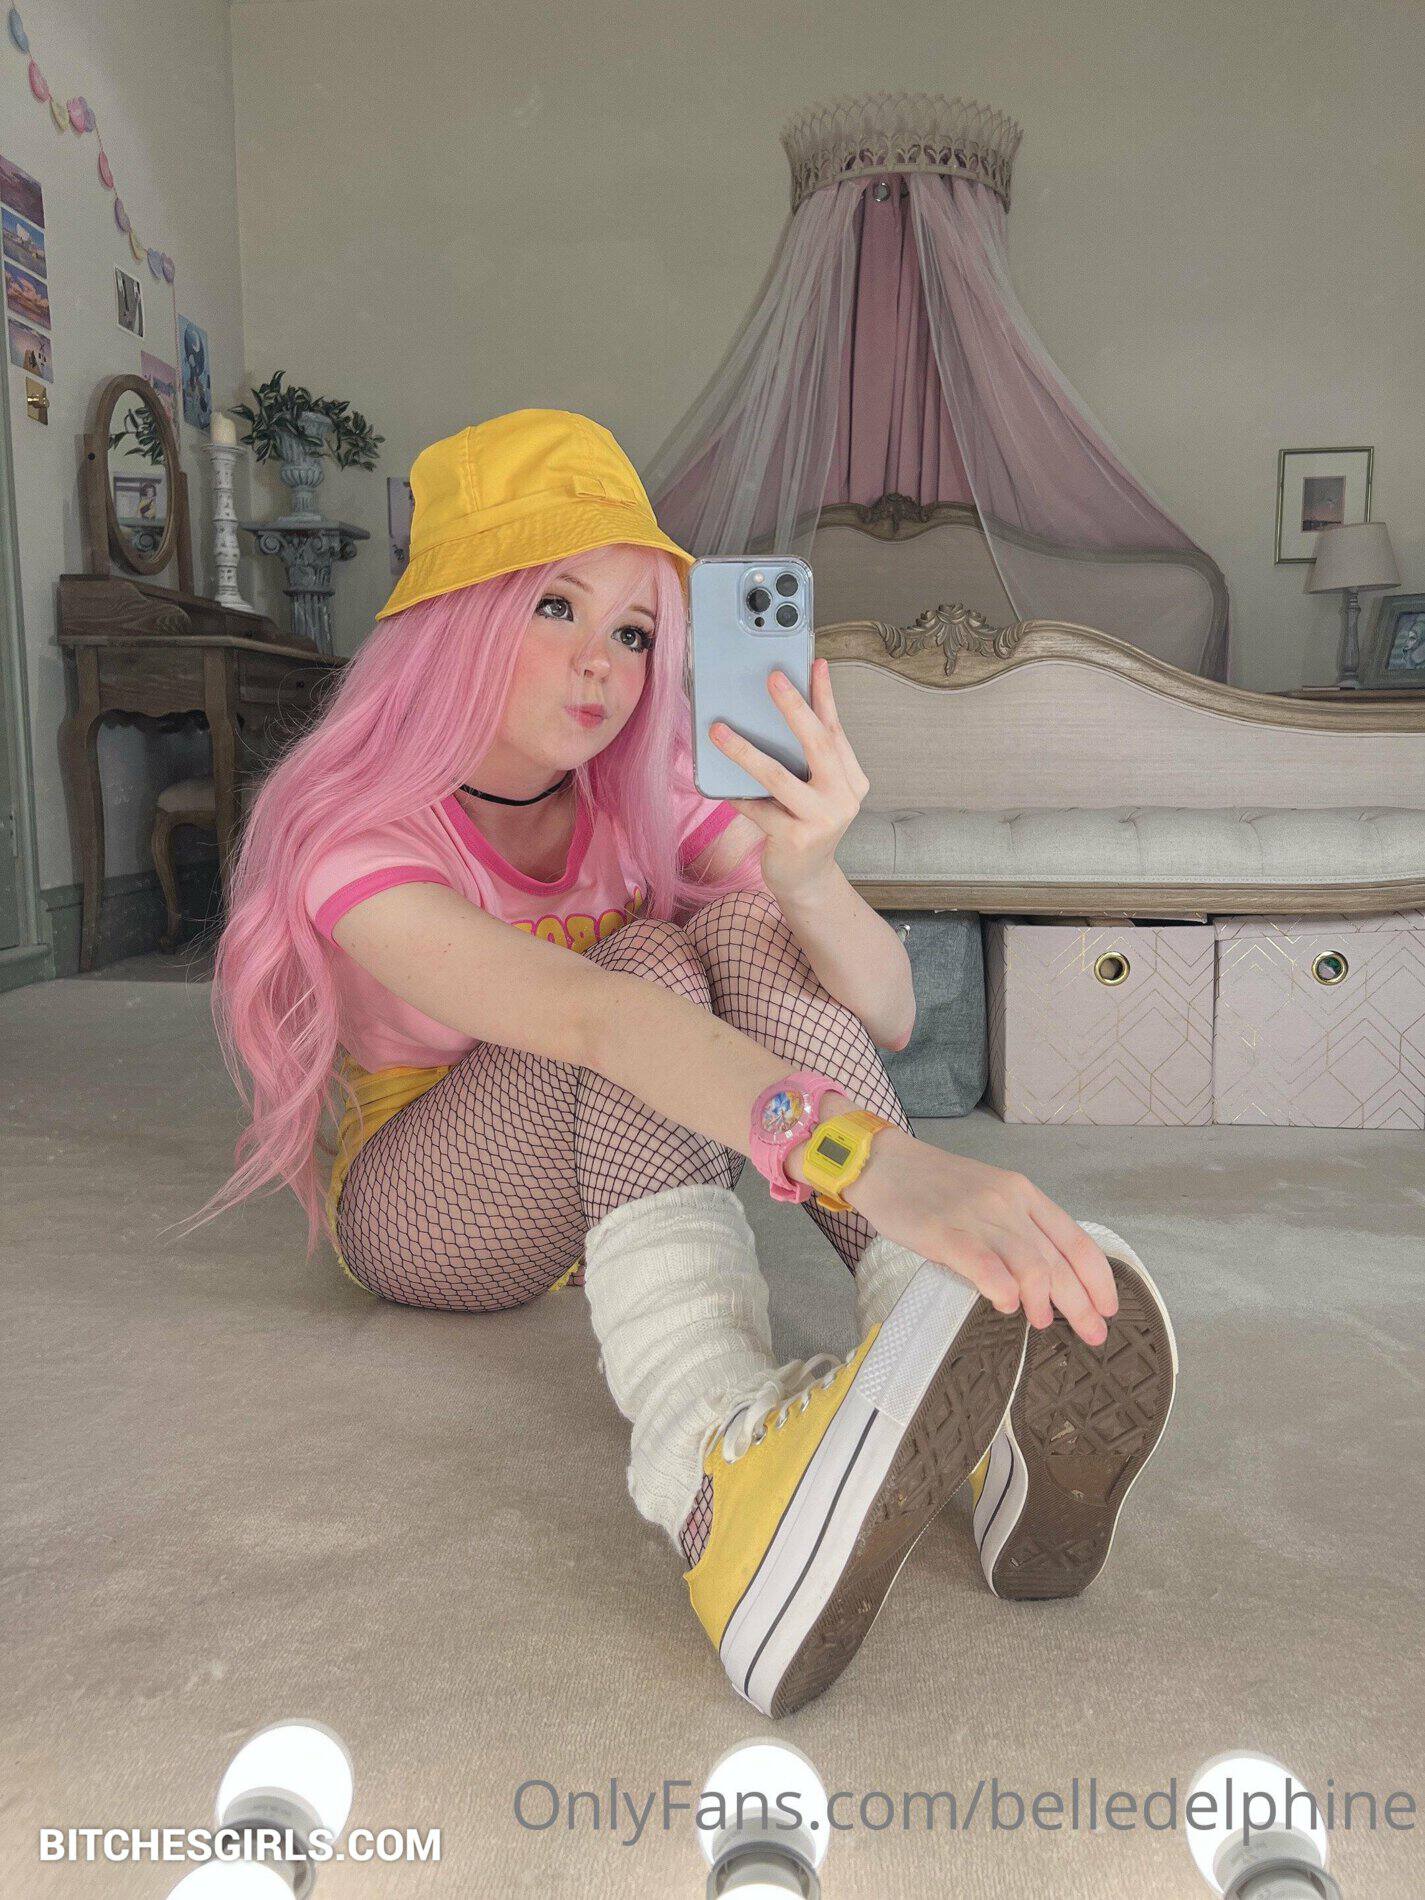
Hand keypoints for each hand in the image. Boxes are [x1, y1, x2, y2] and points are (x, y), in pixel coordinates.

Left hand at [709, 657, 869, 897]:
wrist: (807, 881)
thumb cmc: (804, 828)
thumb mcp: (813, 792)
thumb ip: (804, 761)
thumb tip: (769, 717)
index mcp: (852, 780)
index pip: (836, 730)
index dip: (825, 696)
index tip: (816, 663)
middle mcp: (844, 797)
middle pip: (818, 744)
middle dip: (794, 707)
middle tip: (773, 678)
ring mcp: (823, 819)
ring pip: (779, 776)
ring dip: (745, 751)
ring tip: (719, 731)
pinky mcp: (796, 838)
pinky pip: (758, 808)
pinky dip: (736, 795)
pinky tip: (716, 783)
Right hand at [828, 1125, 1119, 1346]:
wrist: (884, 1163)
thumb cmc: (935, 1188)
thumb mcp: (988, 1197)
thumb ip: (1016, 1230)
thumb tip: (1048, 1282)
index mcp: (1024, 1194)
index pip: (1076, 1240)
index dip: (1098, 1278)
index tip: (1109, 1308)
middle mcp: (1008, 1203)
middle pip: (1057, 1259)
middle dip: (1082, 1303)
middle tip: (1093, 1334)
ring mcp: (976, 1215)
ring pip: (1028, 1263)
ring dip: (1044, 1300)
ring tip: (1043, 1323)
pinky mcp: (943, 1231)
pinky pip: (982, 1262)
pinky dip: (1001, 1288)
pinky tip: (1007, 1305)